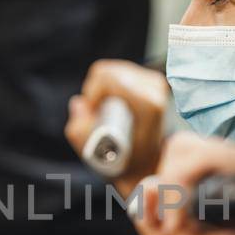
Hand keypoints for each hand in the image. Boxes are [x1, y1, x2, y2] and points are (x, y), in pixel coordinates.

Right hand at [66, 59, 169, 195]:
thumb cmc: (125, 160)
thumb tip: (78, 103)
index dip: (91, 95)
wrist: (150, 164)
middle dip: (94, 92)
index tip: (93, 116)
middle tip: (97, 114)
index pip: (107, 79)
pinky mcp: (152, 80)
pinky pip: (118, 72)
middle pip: (107, 72)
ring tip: (106, 112)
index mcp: (148, 104)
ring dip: (101, 90)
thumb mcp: (96, 153)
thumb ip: (79, 130)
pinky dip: (109, 87)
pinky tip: (114, 104)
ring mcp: (156, 82)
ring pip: (111, 70)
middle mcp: (155, 89)